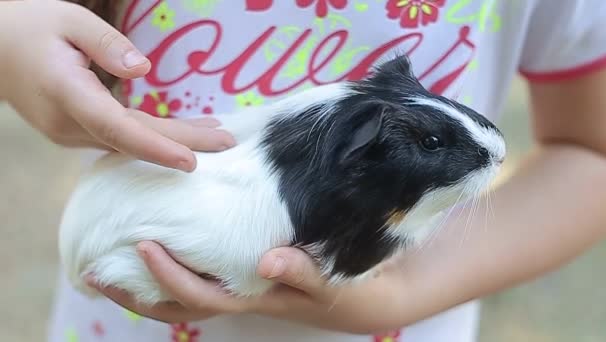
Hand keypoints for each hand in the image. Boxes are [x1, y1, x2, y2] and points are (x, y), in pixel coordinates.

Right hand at [0, 1, 234, 171]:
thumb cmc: (30, 26)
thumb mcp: (69, 20)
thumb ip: (107, 45)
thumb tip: (144, 70)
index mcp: (66, 93)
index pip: (117, 128)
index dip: (156, 147)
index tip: (191, 161)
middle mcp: (68, 123)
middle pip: (133, 140)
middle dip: (182, 144)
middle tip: (227, 142)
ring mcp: (69, 134)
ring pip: (128, 143)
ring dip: (171, 141)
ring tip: (214, 135)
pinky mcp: (74, 133)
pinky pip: (119, 139)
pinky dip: (151, 138)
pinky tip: (179, 134)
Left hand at [89, 241, 409, 333]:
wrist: (371, 295)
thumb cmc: (350, 292)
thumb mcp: (332, 285)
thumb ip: (303, 272)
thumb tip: (266, 259)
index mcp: (254, 299)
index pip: (200, 295)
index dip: (168, 276)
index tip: (142, 245)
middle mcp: (240, 295)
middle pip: (177, 303)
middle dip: (135, 292)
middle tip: (94, 270)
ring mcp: (242, 285)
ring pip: (184, 291)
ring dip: (146, 281)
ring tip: (111, 260)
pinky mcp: (248, 271)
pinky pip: (205, 270)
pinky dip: (178, 261)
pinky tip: (166, 237)